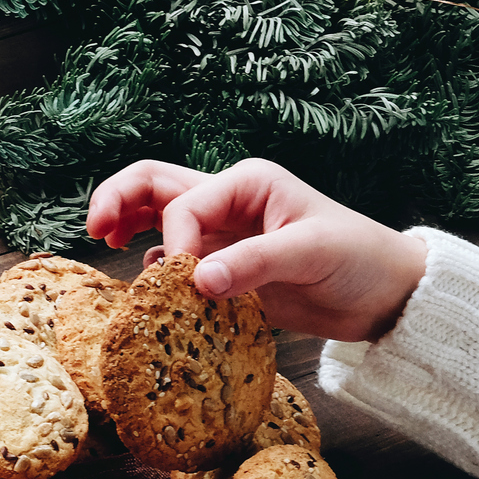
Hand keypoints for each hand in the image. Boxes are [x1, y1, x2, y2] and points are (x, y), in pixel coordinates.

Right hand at [85, 158, 428, 340]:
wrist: (385, 296)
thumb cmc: (359, 260)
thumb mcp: (311, 255)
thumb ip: (255, 265)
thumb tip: (197, 280)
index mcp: (247, 182)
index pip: (184, 201)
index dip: (174, 239)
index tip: (184, 280)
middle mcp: (229, 202)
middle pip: (155, 187)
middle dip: (118, 199)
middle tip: (94, 230)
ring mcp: (225, 236)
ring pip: (158, 220)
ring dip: (128, 227)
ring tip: (106, 248)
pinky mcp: (227, 270)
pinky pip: (177, 264)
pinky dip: (156, 272)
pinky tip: (150, 292)